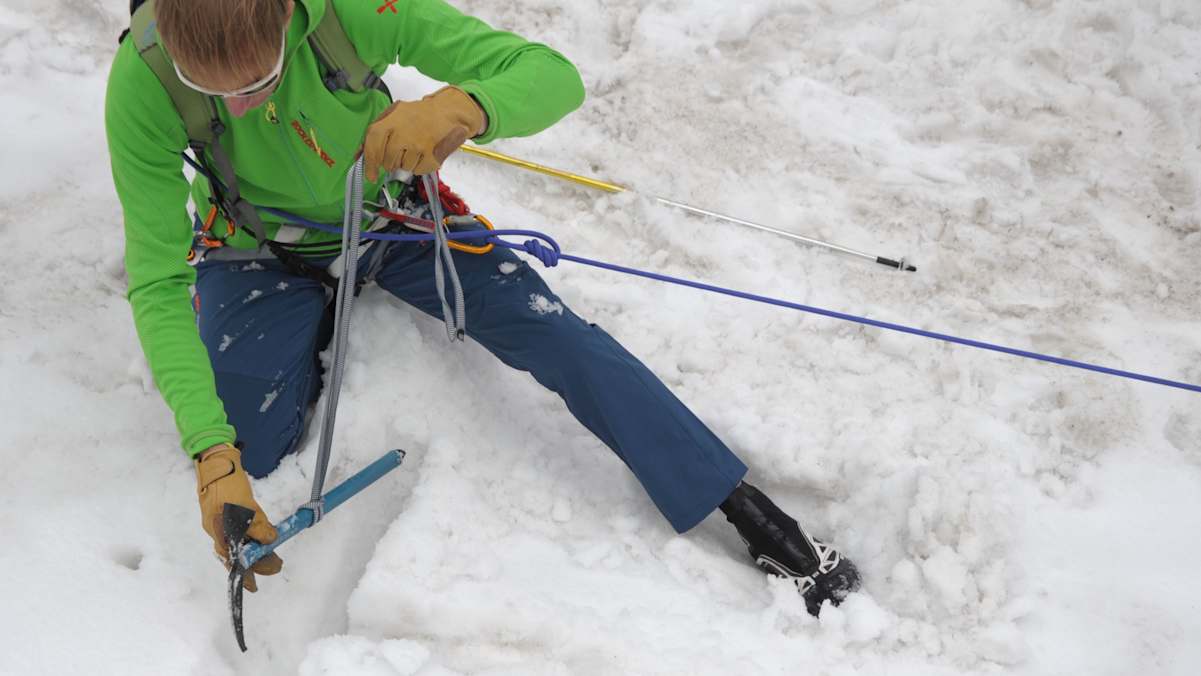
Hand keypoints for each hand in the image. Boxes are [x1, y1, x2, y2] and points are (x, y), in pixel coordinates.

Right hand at [195, 443, 282, 591]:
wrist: (216, 461)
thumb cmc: (227, 482)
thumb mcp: (244, 505)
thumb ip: (256, 524)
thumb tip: (268, 540)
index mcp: (219, 532)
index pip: (234, 560)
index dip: (246, 573)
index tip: (254, 586)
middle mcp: (218, 531)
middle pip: (237, 554)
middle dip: (256, 562)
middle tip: (276, 564)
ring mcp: (221, 522)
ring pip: (239, 544)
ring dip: (256, 551)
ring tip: (272, 556)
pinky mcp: (226, 514)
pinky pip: (240, 533)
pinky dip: (251, 539)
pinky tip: (261, 540)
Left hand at [363, 86, 486, 180]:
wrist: (447, 112)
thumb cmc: (417, 115)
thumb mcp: (393, 116)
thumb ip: (374, 134)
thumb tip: (358, 156)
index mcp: (392, 120)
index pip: (373, 143)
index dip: (369, 161)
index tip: (370, 175)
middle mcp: (404, 133)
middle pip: (388, 161)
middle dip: (390, 163)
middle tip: (398, 153)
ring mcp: (419, 145)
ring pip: (403, 168)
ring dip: (406, 164)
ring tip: (414, 149)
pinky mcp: (432, 156)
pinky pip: (418, 171)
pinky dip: (419, 166)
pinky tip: (423, 153)